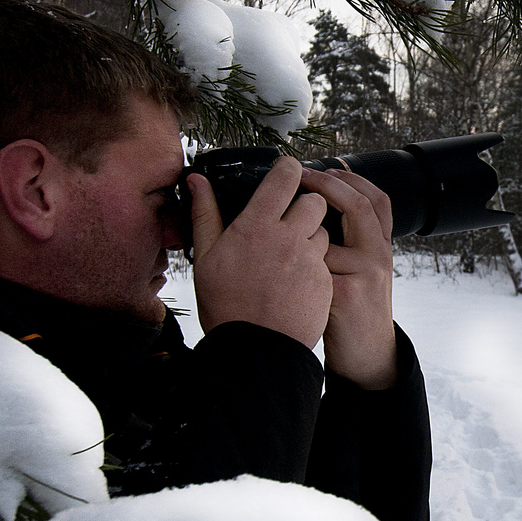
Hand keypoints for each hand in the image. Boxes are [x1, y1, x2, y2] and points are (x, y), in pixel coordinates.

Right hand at [187, 157, 331, 347]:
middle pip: (314, 201)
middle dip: (306, 205)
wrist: (254, 351)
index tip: (286, 172)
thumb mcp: (206, 257)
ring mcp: (310, 260)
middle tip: (290, 220)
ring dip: (312, 236)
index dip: (288, 169)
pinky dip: (315, 265)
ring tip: (290, 256)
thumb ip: (205, 214)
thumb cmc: (224, 304)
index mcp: (256, 226)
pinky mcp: (325, 281)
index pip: (285, 177)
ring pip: (323, 231)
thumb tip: (196, 180)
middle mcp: (288, 237)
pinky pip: (326, 261)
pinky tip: (296, 281)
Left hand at [297, 168, 397, 388]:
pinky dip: (294, 264)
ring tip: (279, 220)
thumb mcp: (361, 271)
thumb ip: (349, 243)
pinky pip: (314, 268)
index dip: (351, 179)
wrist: (367, 353)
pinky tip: (277, 265)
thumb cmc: (354, 309)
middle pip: (360, 207)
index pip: (376, 200)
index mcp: (380, 245)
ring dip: (303, 229)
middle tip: (300, 176)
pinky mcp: (348, 294)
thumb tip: (316, 211)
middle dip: (328, 186)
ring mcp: (366, 274)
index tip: (323, 167)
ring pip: (329, 237)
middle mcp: (379, 254)